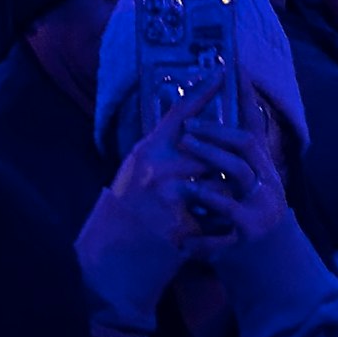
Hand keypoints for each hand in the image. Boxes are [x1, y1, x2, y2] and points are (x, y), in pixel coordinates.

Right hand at [78, 112, 212, 326]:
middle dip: (222, 163)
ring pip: (218, 184)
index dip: (201, 93)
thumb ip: (158, 156)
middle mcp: (158, 168)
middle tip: (230, 171)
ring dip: (223, 197)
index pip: (179, 115)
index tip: (222, 73)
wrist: (107, 264)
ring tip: (217, 210)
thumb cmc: (120, 218)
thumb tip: (186, 134)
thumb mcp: (133, 175)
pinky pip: (215, 218)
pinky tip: (212, 235)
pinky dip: (218, 227)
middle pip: (209, 152)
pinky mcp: (183, 226)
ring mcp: (170, 197)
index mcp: (145, 152)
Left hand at [190, 106, 321, 330]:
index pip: (255, 129)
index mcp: (266, 172)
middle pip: (245, 148)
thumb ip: (244, 159)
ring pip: (237, 178)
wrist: (279, 276)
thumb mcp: (255, 191)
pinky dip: (200, 235)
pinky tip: (183, 238)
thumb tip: (233, 118)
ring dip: (207, 172)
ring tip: (180, 175)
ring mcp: (262, 210)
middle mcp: (268, 186)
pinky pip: (223, 227)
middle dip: (214, 135)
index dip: (247, 101)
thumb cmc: (256, 225)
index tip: (235, 74)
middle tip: (186, 129)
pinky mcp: (251, 237)